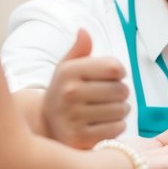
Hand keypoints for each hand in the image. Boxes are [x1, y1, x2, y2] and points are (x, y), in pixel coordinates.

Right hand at [43, 28, 129, 147]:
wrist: (45, 125)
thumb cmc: (64, 92)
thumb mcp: (67, 68)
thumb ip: (79, 50)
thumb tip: (84, 30)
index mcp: (69, 71)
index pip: (114, 67)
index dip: (119, 72)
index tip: (111, 77)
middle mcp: (69, 93)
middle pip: (121, 89)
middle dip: (121, 93)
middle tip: (109, 96)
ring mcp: (74, 117)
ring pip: (122, 110)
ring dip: (121, 110)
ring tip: (107, 110)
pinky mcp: (81, 138)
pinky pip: (117, 128)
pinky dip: (117, 126)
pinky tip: (104, 124)